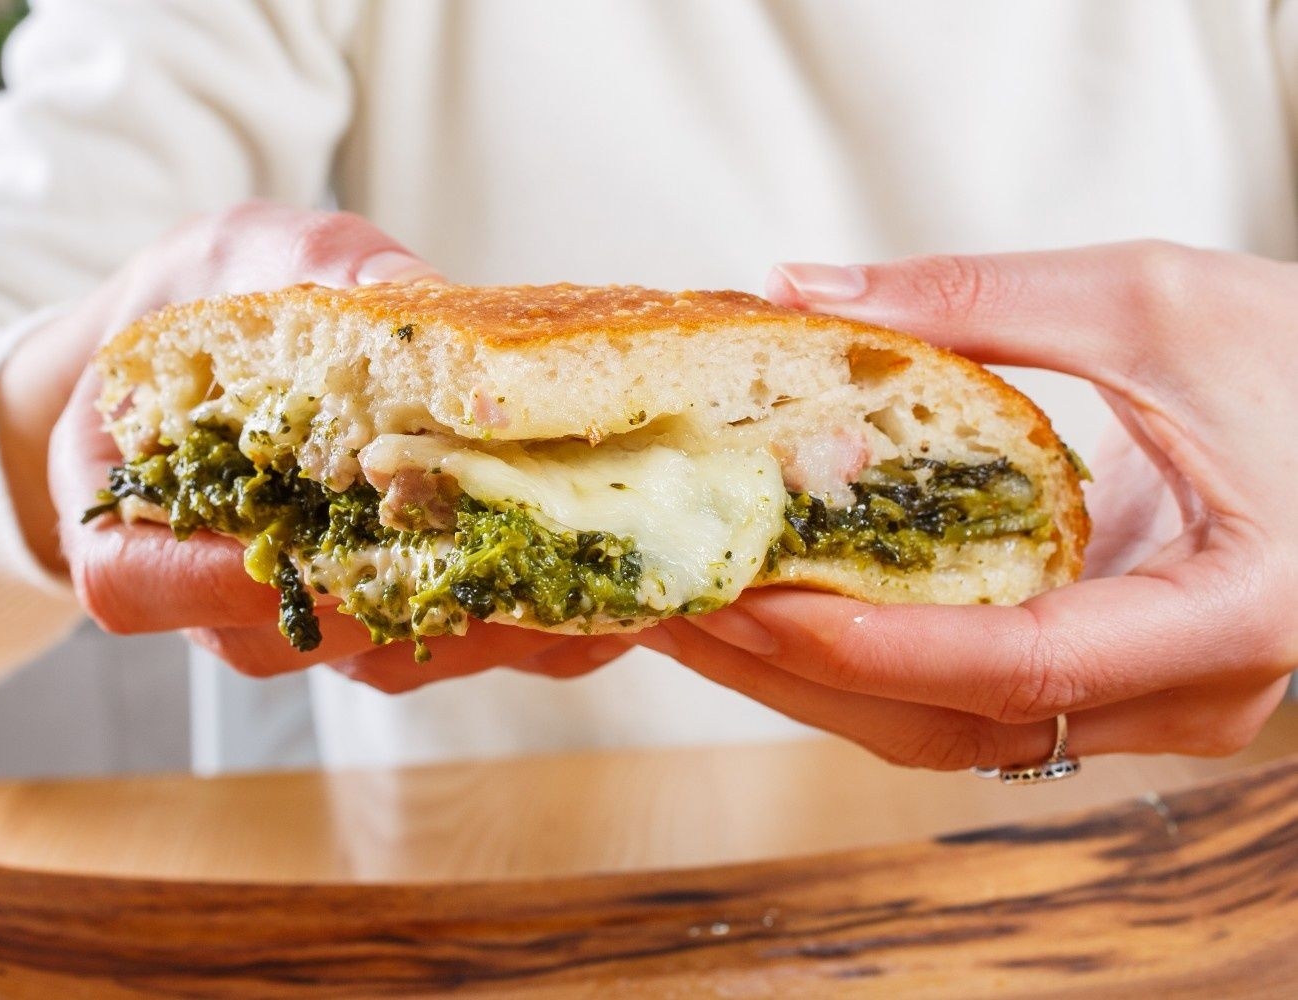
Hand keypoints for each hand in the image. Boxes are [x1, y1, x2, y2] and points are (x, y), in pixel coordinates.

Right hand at [43, 202, 630, 689]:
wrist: (233, 342)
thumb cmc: (217, 297)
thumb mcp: (248, 256)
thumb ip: (306, 274)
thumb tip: (412, 294)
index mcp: (133, 507)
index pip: (136, 583)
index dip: (203, 586)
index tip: (295, 558)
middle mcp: (215, 581)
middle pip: (279, 635)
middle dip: (391, 608)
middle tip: (487, 581)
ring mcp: (305, 604)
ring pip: (375, 652)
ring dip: (472, 632)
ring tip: (576, 598)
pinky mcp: (383, 606)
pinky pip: (440, 640)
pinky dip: (517, 629)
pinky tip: (602, 608)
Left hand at [654, 242, 1296, 768]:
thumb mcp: (1160, 303)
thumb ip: (983, 302)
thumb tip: (805, 291)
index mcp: (1229, 618)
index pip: (1023, 661)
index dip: (875, 640)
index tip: (752, 603)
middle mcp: (1186, 698)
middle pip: (956, 721)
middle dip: (799, 673)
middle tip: (672, 607)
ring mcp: (1148, 711)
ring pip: (948, 730)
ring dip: (812, 680)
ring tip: (695, 612)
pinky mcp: (1110, 691)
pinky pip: (966, 703)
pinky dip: (865, 664)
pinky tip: (781, 610)